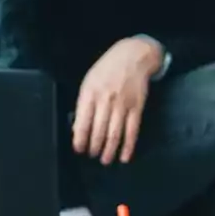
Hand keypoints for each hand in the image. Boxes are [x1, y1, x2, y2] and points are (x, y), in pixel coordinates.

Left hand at [72, 38, 162, 165]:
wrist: (133, 56)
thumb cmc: (108, 69)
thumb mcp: (89, 81)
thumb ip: (84, 103)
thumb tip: (77, 127)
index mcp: (90, 93)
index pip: (82, 122)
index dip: (80, 139)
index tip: (79, 149)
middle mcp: (105, 100)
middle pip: (98, 131)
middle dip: (94, 147)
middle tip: (92, 155)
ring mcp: (122, 104)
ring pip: (114, 134)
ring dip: (109, 150)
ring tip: (105, 160)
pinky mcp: (137, 107)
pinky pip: (132, 131)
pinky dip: (128, 146)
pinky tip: (124, 156)